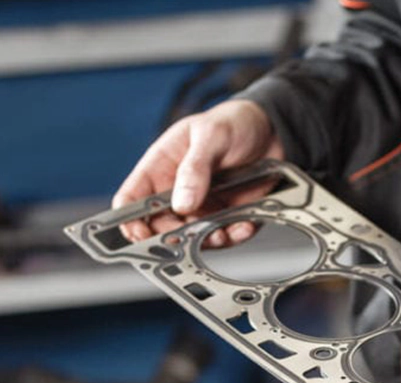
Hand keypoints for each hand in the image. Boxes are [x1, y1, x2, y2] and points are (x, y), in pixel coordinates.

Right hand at [112, 99, 284, 245]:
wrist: (272, 130)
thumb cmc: (233, 123)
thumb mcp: (211, 135)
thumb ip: (195, 168)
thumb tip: (181, 203)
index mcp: (161, 166)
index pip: (132, 198)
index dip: (129, 219)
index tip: (139, 232)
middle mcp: (177, 191)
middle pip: (159, 226)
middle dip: (170, 236)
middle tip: (185, 237)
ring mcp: (201, 206)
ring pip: (192, 237)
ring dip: (205, 241)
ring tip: (219, 233)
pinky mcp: (225, 216)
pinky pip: (225, 236)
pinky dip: (234, 236)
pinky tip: (242, 224)